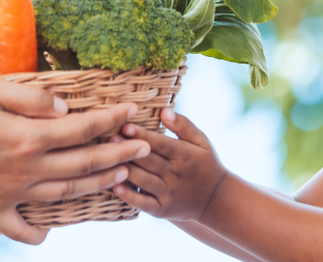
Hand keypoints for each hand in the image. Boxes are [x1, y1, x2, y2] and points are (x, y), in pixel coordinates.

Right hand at [0, 78, 149, 243]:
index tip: (134, 110)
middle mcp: (27, 169)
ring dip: (96, 184)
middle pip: (83, 162)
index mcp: (29, 137)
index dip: (112, 119)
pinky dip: (37, 233)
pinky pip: (20, 228)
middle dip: (119, 153)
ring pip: (65, 193)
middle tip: (145, 146)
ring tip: (120, 176)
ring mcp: (11, 194)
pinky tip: (48, 232)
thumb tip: (67, 108)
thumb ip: (33, 99)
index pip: (83, 128)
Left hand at [112, 108, 227, 222]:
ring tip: (107, 160)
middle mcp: (176, 174)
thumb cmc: (205, 164)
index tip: (125, 125)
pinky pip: (144, 204)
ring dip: (126, 170)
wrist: (216, 200)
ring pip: (144, 181)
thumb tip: (164, 111)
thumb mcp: (202, 141)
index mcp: (184, 155)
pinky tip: (116, 188)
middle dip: (129, 150)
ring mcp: (169, 194)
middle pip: (149, 161)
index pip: (161, 143)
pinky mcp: (163, 210)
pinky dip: (130, 197)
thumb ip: (183, 125)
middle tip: (108, 139)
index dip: (143, 135)